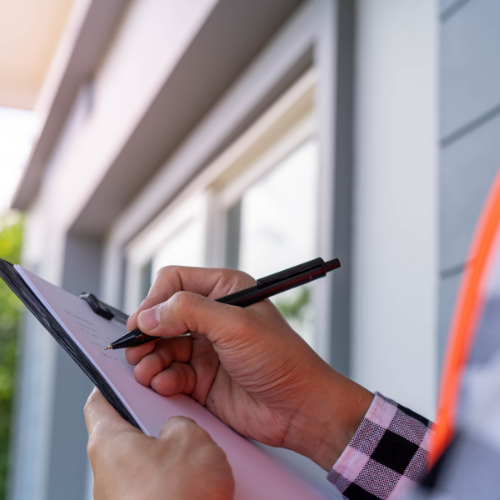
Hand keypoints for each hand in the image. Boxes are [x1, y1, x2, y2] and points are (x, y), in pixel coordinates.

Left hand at [84, 388, 233, 499]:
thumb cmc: (177, 497)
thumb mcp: (191, 438)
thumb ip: (180, 423)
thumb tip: (176, 430)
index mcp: (108, 442)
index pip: (99, 401)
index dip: (113, 384)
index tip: (125, 376)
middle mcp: (106, 472)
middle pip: (127, 433)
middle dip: (155, 423)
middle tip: (179, 415)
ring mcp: (121, 497)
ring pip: (145, 462)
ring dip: (170, 455)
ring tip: (198, 453)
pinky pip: (156, 486)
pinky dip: (174, 480)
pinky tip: (198, 481)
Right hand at [126, 266, 372, 470]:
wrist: (300, 408)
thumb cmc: (280, 359)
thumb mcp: (235, 325)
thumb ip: (189, 312)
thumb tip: (148, 315)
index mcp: (224, 290)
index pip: (175, 282)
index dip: (154, 300)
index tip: (142, 322)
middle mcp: (212, 316)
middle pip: (162, 316)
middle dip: (147, 333)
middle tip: (135, 349)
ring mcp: (206, 348)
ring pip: (161, 346)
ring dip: (149, 359)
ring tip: (146, 371)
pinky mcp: (202, 377)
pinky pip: (170, 373)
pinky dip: (162, 378)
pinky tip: (165, 385)